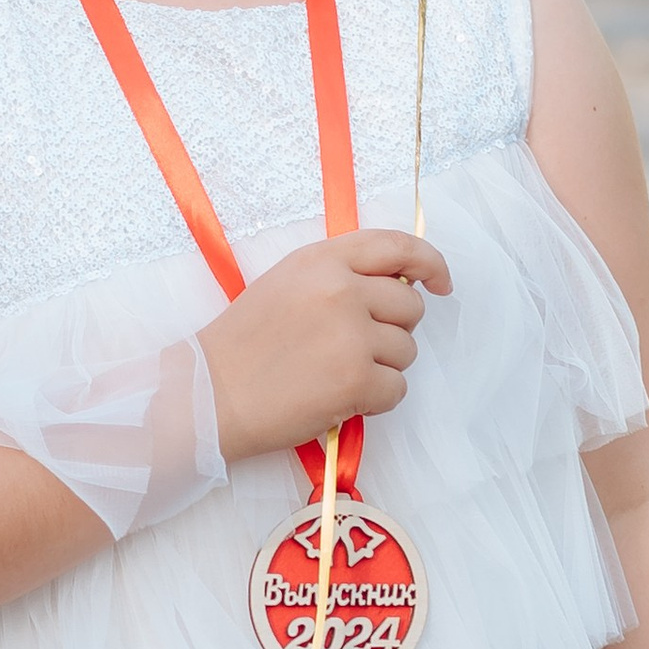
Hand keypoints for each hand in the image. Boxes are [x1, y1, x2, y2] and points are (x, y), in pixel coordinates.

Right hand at [197, 229, 449, 465]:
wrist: (209, 393)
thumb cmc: (244, 343)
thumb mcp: (287, 283)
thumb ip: (340, 275)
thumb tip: (400, 288)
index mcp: (323, 259)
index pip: (398, 247)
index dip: (429, 263)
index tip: (439, 284)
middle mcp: (343, 289)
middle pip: (410, 308)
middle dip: (393, 331)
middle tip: (355, 349)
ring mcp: (352, 335)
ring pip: (407, 352)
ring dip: (382, 368)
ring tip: (336, 375)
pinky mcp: (356, 379)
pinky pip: (396, 390)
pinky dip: (375, 401)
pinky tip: (339, 399)